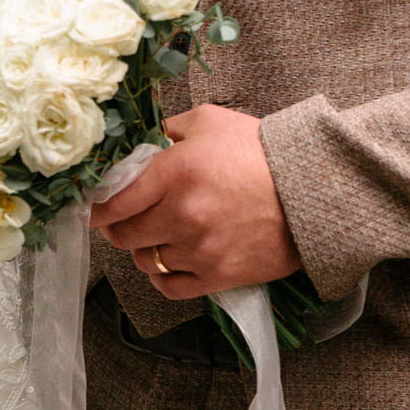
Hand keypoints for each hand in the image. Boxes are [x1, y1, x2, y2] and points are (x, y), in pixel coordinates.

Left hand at [89, 105, 300, 297]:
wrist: (312, 189)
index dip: (98, 204)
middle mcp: (183, 214)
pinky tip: (170, 261)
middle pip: (123, 234)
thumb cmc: (262, 152)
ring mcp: (200, 250)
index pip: (113, 200)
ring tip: (158, 235)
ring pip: (145, 261)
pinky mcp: (218, 276)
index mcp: (176, 172)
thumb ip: (168, 129)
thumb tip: (139, 144)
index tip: (97, 204)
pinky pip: (170, 288)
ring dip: (145, 249)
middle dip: (119, 225)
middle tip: (128, 217)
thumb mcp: (210, 122)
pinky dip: (163, 277)